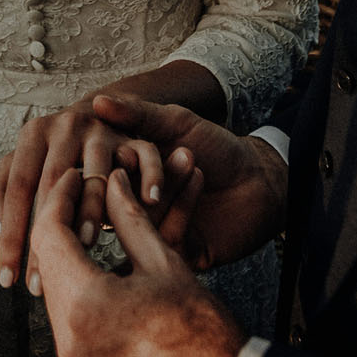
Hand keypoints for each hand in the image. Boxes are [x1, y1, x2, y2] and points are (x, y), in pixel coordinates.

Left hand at [0, 99, 164, 292]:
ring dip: (92, 208)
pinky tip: (148, 204)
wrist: (97, 117)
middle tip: (44, 281)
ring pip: (97, 172)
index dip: (12, 235)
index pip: (19, 188)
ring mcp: (102, 131)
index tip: (8, 278)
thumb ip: (1, 192)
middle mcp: (67, 126)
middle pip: (54, 182)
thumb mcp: (20, 164)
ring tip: (85, 245)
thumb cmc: (52, 155)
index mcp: (34, 134)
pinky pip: (146, 156)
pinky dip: (150, 177)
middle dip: (48, 234)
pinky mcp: (133, 137)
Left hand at [32, 165, 244, 356]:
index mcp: (85, 306)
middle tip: (90, 216)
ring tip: (107, 266)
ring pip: (62, 319)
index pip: (49, 237)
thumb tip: (113, 181)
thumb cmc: (204, 332)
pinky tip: (118, 316)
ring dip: (78, 287)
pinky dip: (91, 331)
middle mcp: (70, 350)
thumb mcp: (165, 263)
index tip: (75, 181)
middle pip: (52, 278)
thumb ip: (129, 217)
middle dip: (68, 243)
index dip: (61, 200)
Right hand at [95, 94, 287, 268]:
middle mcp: (135, 207)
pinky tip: (198, 176)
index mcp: (127, 176)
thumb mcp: (177, 123)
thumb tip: (97, 102)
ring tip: (188, 158)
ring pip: (139, 222)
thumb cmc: (217, 146)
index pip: (101, 177)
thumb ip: (138, 115)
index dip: (107, 168)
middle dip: (128, 186)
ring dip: (163, 188)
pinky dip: (181, 207)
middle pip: (113, 205)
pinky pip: (166, 239)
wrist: (259, 178)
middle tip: (145, 166)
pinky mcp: (176, 254)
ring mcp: (155, 233)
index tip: (123, 153)